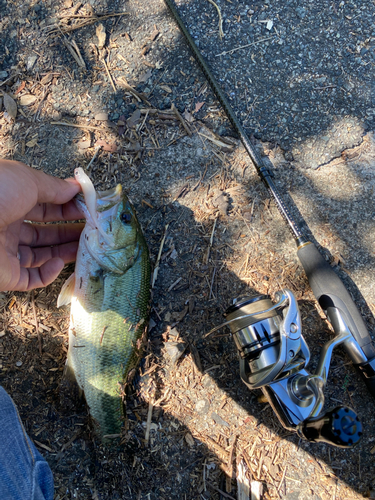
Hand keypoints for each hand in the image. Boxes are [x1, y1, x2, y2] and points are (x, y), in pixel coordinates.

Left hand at [0, 160, 83, 290]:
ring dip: (66, 252)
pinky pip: (32, 278)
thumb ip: (54, 187)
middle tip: (94, 230)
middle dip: (70, 230)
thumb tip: (76, 187)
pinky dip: (49, 273)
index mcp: (10, 202)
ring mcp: (5, 252)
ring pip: (42, 255)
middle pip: (45, 232)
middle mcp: (7, 227)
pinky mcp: (6, 276)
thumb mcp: (27, 180)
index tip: (88, 208)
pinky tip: (58, 262)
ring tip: (87, 247)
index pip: (44, 207)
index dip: (67, 207)